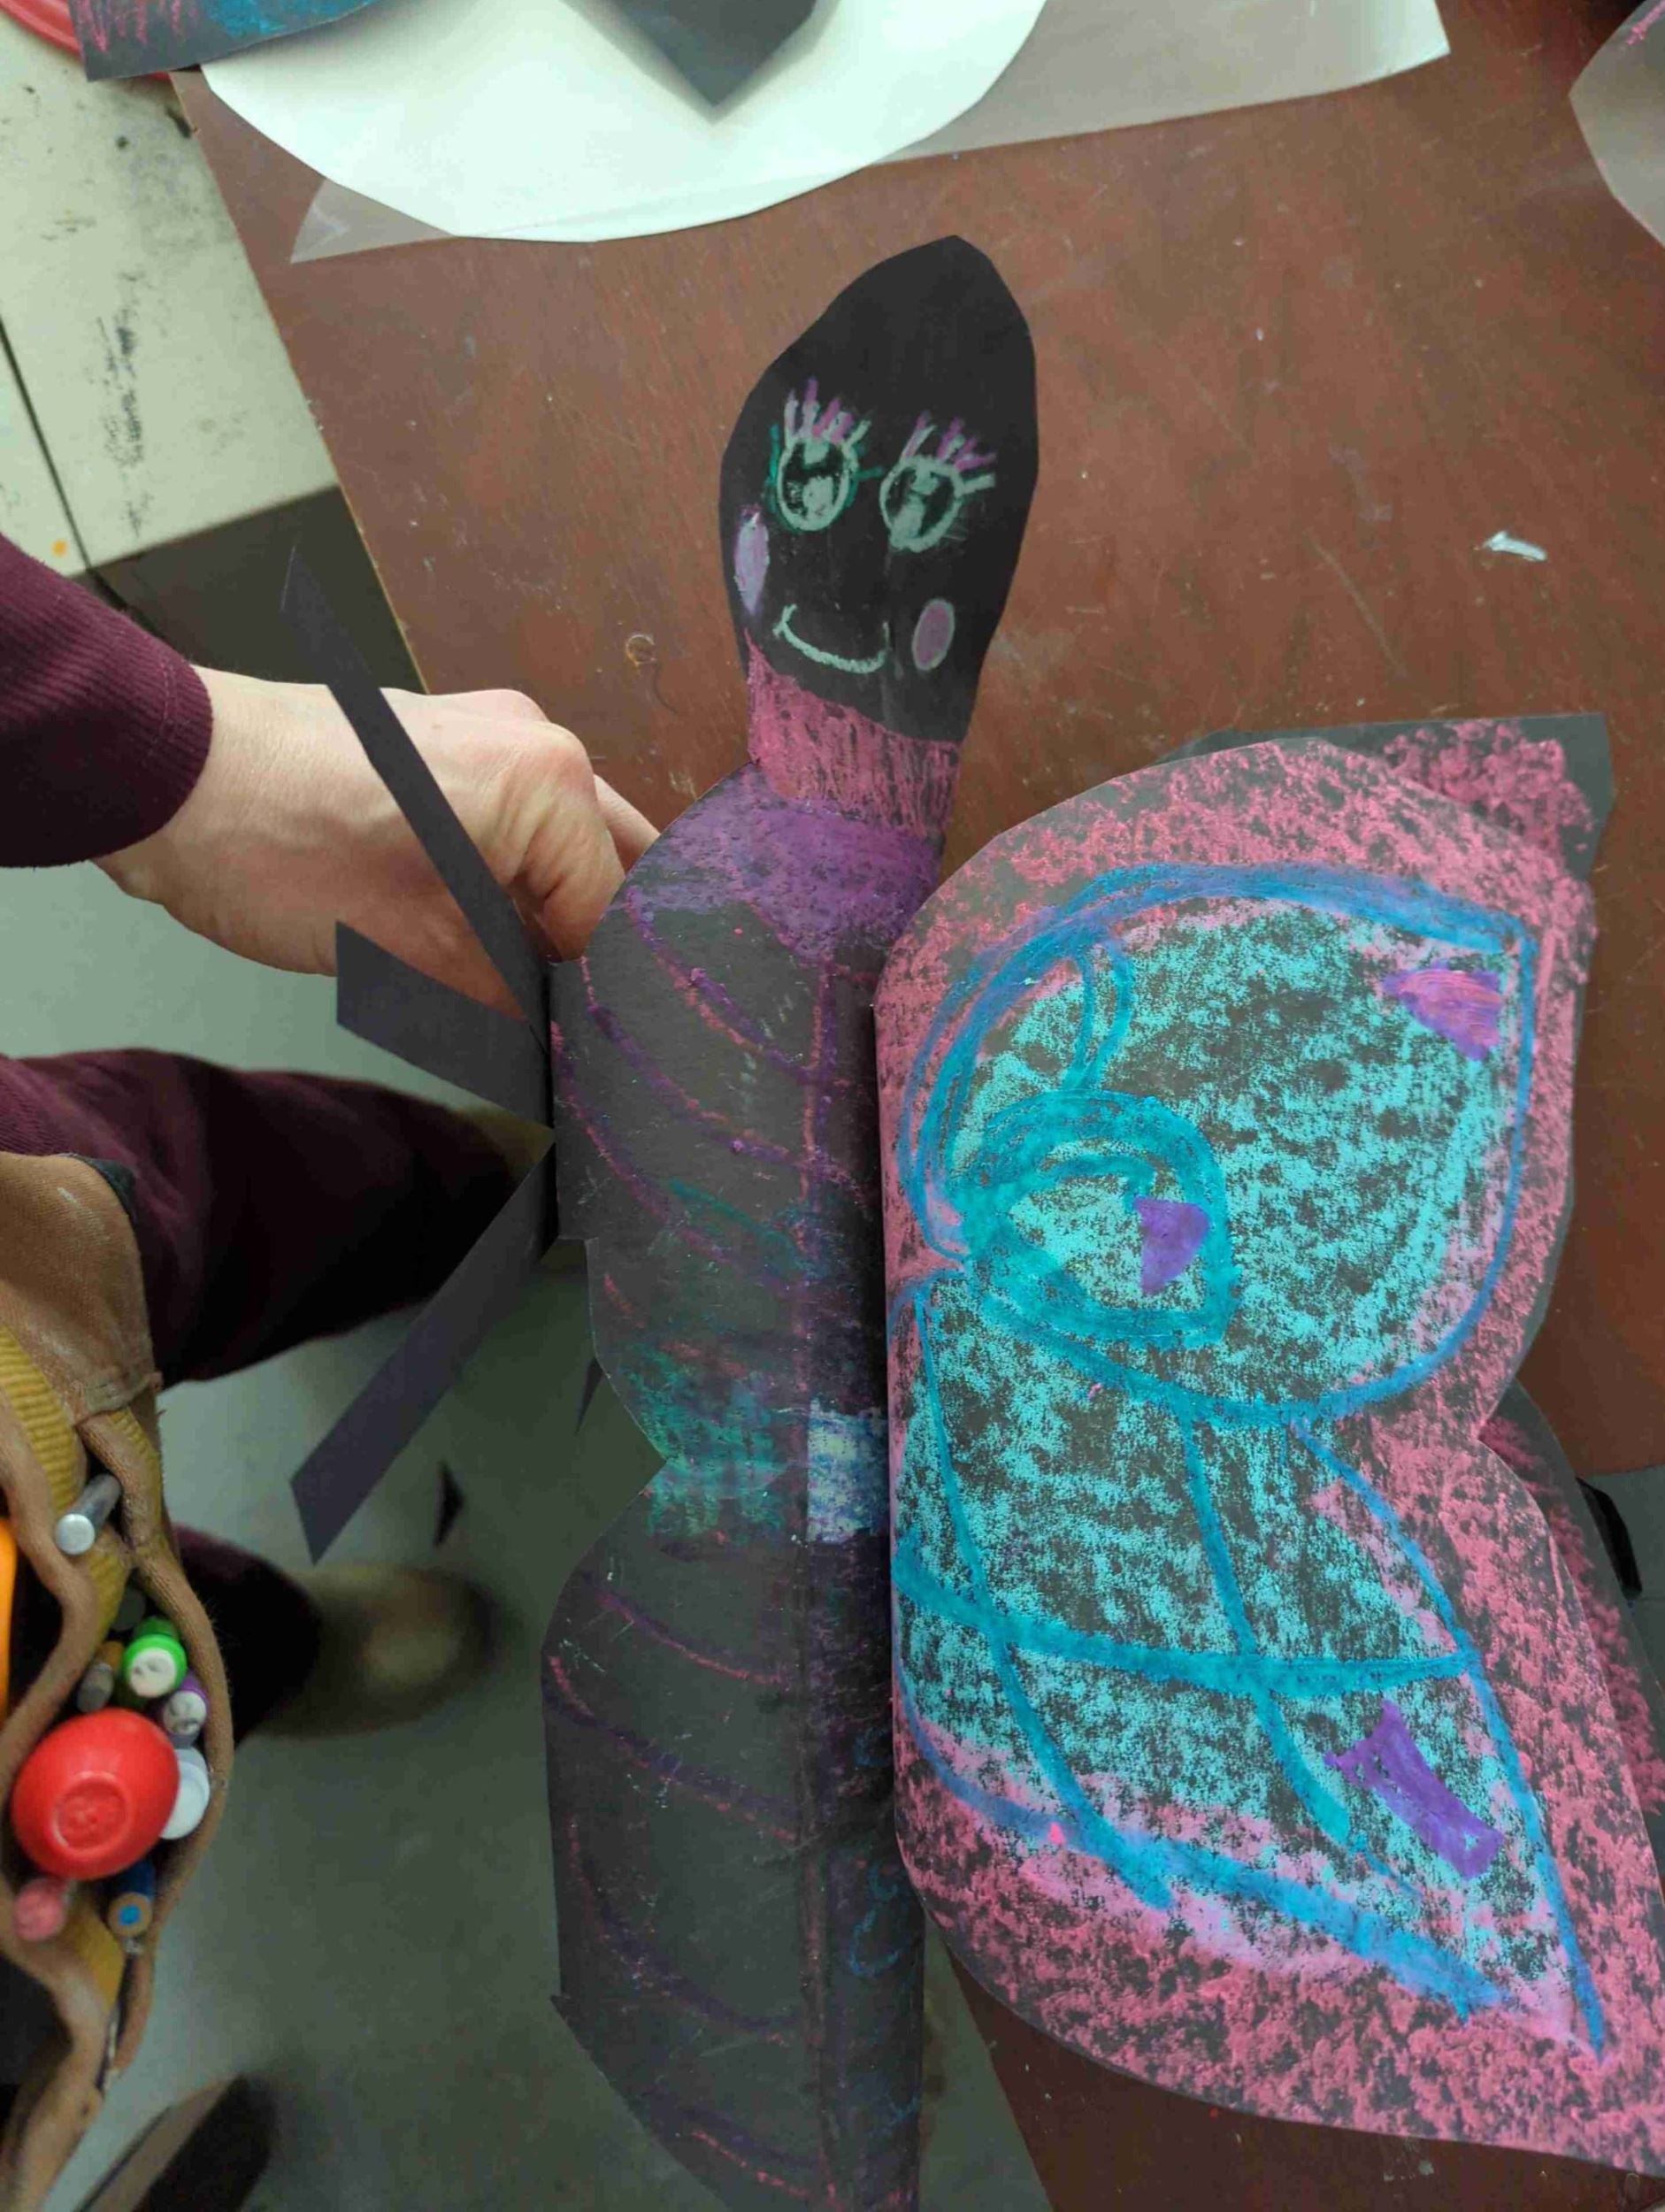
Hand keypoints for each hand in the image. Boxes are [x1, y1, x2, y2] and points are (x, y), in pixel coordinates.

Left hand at [101, 667, 655, 1008]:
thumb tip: (554, 1042)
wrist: (160, 772)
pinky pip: (508, 829)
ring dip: (544, 924)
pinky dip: (504, 890)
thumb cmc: (272, 845)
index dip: (606, 996)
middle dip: (589, 952)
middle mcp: (536, 743)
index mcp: (550, 783)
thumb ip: (506, 998)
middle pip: (609, 871)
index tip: (585, 1053)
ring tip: (514, 998)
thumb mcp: (408, 953)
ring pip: (559, 853)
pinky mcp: (439, 749)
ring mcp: (487, 737)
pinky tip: (473, 948)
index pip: (622, 916)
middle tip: (563, 1029)